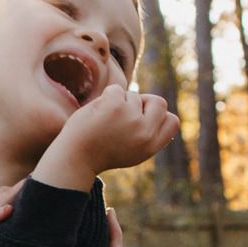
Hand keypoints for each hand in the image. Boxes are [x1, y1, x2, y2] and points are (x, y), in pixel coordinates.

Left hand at [33, 88, 180, 189]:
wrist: (75, 157)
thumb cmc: (100, 153)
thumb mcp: (131, 150)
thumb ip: (146, 133)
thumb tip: (156, 108)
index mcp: (151, 146)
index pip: (172, 121)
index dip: (159, 115)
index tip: (142, 118)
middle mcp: (146, 133)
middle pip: (159, 102)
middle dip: (143, 102)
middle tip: (123, 111)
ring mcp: (131, 118)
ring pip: (133, 95)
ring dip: (118, 102)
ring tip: (103, 120)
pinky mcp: (115, 106)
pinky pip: (117, 89)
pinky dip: (106, 97)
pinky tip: (96, 113)